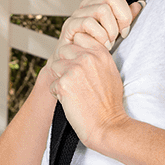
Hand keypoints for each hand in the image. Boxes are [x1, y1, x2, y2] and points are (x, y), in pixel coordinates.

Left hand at [44, 0, 154, 148]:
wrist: (108, 126)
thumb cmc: (111, 105)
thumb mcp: (111, 74)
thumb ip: (98, 59)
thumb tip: (86, 52)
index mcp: (101, 53)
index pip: (79, 38)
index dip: (76, 51)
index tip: (80, 64)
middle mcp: (87, 57)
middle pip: (64, 50)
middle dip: (66, 64)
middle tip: (76, 82)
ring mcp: (74, 69)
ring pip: (55, 66)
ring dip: (60, 78)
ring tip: (74, 93)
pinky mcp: (63, 84)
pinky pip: (52, 84)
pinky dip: (58, 94)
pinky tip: (71, 102)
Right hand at [46, 0, 155, 75]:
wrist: (74, 65)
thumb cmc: (96, 49)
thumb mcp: (117, 33)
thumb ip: (126, 19)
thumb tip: (140, 4)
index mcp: (102, 3)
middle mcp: (90, 4)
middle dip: (123, 17)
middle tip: (123, 34)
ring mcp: (79, 13)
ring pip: (102, 10)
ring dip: (111, 30)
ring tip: (110, 43)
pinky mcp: (70, 25)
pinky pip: (90, 23)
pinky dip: (100, 36)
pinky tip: (102, 46)